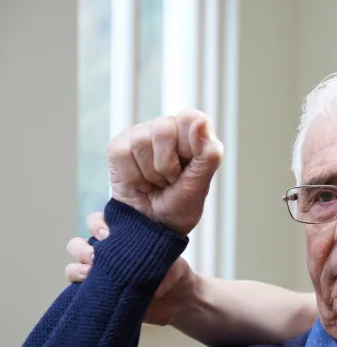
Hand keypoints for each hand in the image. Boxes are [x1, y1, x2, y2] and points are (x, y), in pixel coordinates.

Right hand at [65, 212, 194, 325]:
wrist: (177, 300)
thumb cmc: (173, 273)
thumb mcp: (174, 267)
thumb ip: (166, 271)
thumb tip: (154, 287)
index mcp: (120, 239)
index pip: (98, 223)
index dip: (97, 224)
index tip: (107, 234)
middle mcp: (106, 255)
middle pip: (77, 244)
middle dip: (82, 249)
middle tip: (96, 256)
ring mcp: (100, 275)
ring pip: (73, 267)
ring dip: (77, 269)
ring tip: (90, 274)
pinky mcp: (99, 294)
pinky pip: (77, 290)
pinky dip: (78, 288)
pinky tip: (88, 289)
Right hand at [108, 109, 222, 235]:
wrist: (152, 228)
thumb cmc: (180, 206)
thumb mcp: (200, 185)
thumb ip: (208, 154)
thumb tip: (200, 121)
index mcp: (193, 134)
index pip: (190, 118)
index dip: (189, 145)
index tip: (187, 167)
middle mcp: (167, 128)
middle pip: (164, 129)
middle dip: (167, 166)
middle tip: (171, 180)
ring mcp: (141, 135)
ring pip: (141, 142)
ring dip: (150, 174)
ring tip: (156, 183)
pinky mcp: (119, 147)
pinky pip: (122, 153)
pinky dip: (133, 178)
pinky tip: (140, 184)